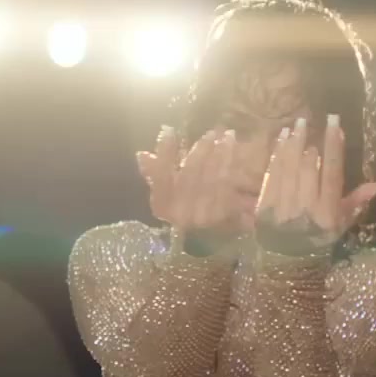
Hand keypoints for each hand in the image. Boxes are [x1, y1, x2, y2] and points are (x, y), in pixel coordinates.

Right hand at [136, 126, 241, 253]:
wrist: (206, 245)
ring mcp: (203, 213)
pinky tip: (233, 149)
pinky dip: (230, 164)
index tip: (168, 131)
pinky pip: (228, 183)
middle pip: (190, 174)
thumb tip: (142, 155)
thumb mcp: (164, 198)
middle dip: (200, 150)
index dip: (163, 153)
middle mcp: (180, 211)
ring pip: (212, 176)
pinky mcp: (224, 213)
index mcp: (162, 205)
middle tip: (210, 132)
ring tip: (226, 135)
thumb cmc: (181, 214)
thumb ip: (155, 175)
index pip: (160, 177)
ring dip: (220, 153)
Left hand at [255, 115, 375, 254]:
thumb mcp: (340, 225)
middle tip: (311, 119)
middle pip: (308, 166)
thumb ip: (356, 202)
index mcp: (327, 211)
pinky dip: (276, 155)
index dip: (333, 147)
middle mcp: (305, 206)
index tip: (335, 125)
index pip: (332, 172)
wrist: (286, 262)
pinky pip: (271, 175)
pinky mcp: (264, 205)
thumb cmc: (318, 241)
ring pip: (288, 167)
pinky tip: (281, 140)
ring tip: (296, 125)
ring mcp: (283, 205)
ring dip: (292, 143)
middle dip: (310, 140)